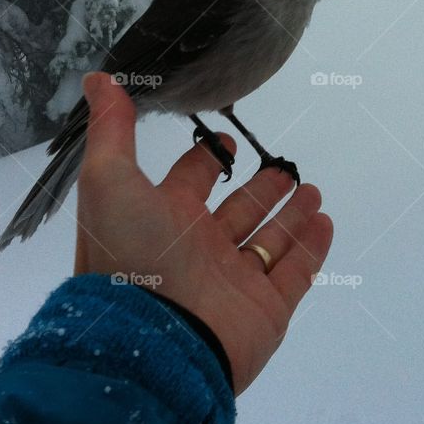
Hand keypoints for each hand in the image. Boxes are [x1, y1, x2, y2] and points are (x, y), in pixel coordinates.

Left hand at [74, 73, 332, 394]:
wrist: (154, 346)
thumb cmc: (129, 258)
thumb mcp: (109, 182)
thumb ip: (112, 131)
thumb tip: (98, 78)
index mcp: (161, 219)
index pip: (189, 181)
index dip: (206, 158)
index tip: (225, 137)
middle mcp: (197, 249)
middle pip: (236, 211)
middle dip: (259, 188)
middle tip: (282, 168)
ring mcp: (234, 281)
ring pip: (268, 239)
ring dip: (290, 214)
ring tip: (312, 190)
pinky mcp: (266, 309)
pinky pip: (295, 273)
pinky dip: (311, 248)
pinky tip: (324, 221)